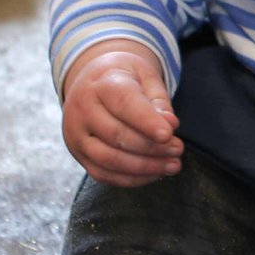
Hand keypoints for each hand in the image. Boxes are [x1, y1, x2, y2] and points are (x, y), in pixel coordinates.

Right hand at [60, 43, 182, 186]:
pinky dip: (131, 179)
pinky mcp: (78, 154)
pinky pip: (103, 174)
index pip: (124, 104)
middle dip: (152, 147)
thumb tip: (170, 124)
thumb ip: (158, 100)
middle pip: (116, 135)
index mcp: (101, 84)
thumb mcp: (145, 76)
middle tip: (178, 149)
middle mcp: (82, 110)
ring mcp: (76, 134)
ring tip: (172, 165)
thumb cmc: (123, 78)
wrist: (91, 81)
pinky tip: (154, 174)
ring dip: (144, 167)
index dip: (147, 122)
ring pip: (109, 159)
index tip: (169, 134)